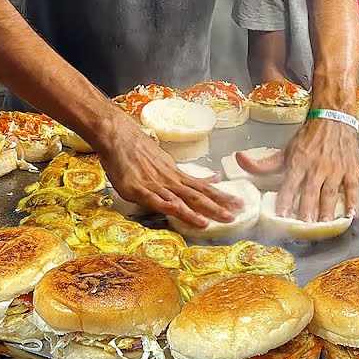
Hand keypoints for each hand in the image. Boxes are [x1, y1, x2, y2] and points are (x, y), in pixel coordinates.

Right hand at [94, 121, 239, 227]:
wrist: (119, 136)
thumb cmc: (140, 149)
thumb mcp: (168, 162)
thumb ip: (186, 175)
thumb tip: (213, 178)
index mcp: (177, 176)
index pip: (204, 189)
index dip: (221, 198)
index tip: (238, 205)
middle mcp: (170, 181)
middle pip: (197, 196)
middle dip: (216, 207)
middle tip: (235, 216)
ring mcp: (155, 185)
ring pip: (179, 200)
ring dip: (195, 211)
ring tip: (211, 221)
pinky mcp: (138, 189)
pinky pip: (154, 199)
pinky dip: (166, 205)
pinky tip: (177, 211)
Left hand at [238, 117, 358, 220]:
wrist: (334, 118)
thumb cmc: (309, 138)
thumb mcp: (285, 150)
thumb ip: (263, 163)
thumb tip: (239, 159)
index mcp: (299, 163)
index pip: (289, 185)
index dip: (284, 201)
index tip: (280, 216)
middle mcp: (317, 168)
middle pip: (311, 193)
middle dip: (308, 210)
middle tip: (306, 226)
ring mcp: (336, 170)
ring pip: (331, 194)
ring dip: (327, 210)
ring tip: (324, 224)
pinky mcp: (352, 171)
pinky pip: (353, 190)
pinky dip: (354, 204)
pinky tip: (351, 216)